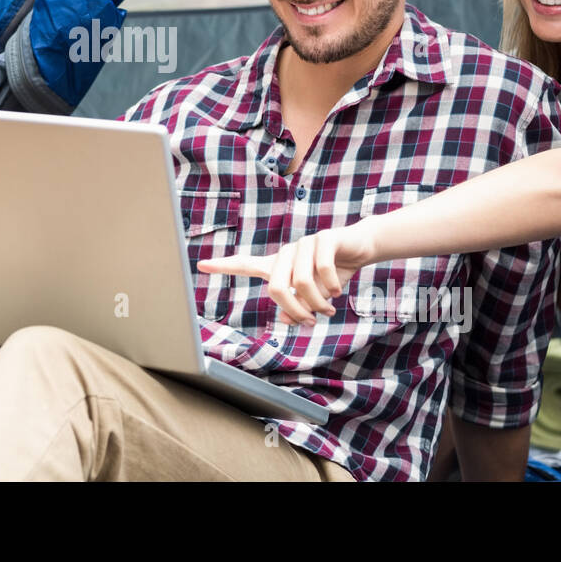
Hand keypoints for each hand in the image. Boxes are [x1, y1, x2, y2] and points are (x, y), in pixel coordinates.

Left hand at [195, 222, 376, 325]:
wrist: (359, 249)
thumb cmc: (331, 274)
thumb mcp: (314, 297)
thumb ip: (298, 308)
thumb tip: (286, 319)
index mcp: (278, 265)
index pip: (246, 264)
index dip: (224, 266)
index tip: (201, 265)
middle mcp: (286, 253)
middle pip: (276, 288)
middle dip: (294, 310)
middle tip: (310, 322)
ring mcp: (304, 244)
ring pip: (302, 282)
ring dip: (318, 303)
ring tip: (328, 309)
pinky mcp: (324, 238)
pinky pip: (323, 269)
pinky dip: (331, 287)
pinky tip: (338, 292)